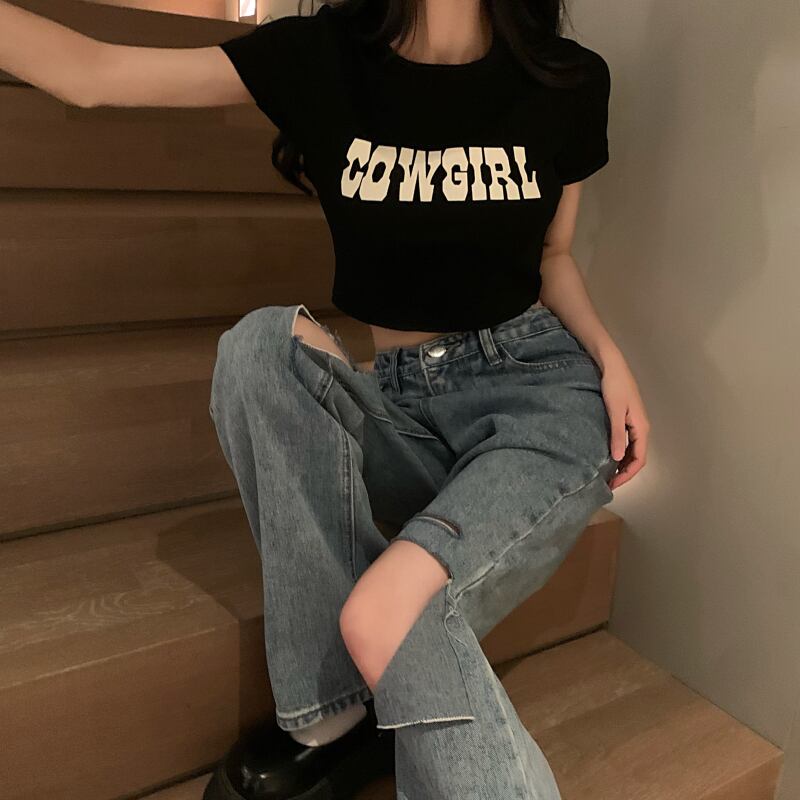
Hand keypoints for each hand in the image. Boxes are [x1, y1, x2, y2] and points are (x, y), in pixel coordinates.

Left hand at [598, 352, 649, 489]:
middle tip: (608, 484)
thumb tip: (619, 458)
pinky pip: (627, 441)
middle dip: (625, 472)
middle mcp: (641, 427)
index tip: (614, 484)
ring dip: (623, 463)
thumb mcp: (614, 411)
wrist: (612, 365)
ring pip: (633, 450)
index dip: (627, 474)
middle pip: (637, 457)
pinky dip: (621, 452)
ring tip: (608, 474)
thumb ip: (617, 434)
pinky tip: (609, 456)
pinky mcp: (627, 418)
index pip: (639, 459)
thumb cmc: (614, 385)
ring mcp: (634, 422)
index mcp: (641, 427)